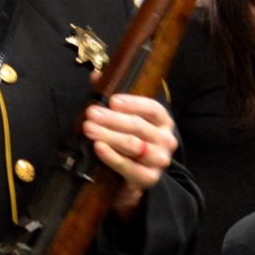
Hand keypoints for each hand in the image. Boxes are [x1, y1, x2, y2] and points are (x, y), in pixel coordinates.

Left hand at [83, 94, 177, 216]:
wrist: (133, 177)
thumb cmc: (128, 141)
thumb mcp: (122, 119)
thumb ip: (110, 98)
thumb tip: (96, 75)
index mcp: (163, 121)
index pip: (152, 109)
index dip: (132, 103)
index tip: (111, 100)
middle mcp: (166, 140)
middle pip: (138, 127)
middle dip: (112, 119)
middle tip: (91, 114)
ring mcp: (159, 160)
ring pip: (134, 145)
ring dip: (109, 136)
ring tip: (88, 129)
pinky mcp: (149, 178)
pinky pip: (129, 167)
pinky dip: (112, 157)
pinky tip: (98, 148)